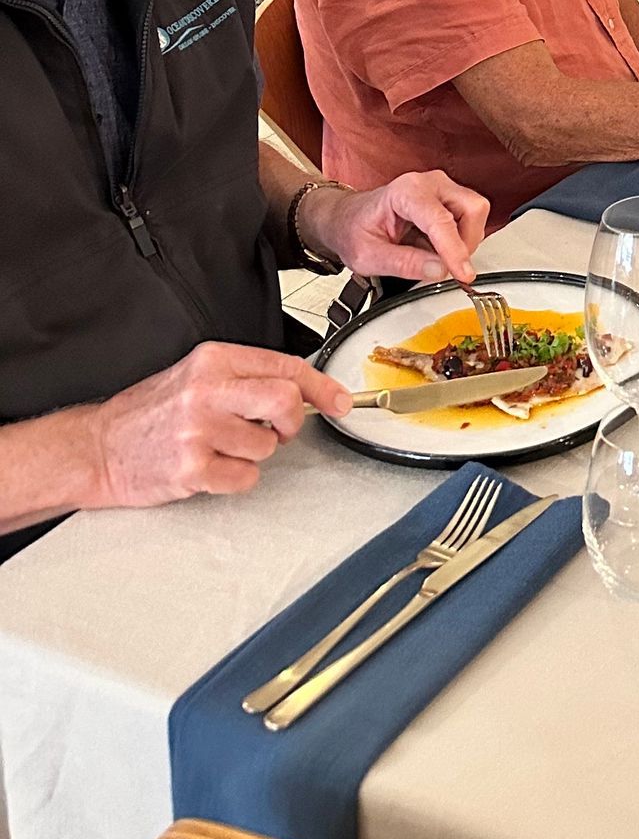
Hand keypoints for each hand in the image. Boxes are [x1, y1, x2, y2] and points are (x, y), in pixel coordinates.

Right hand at [86, 343, 350, 509]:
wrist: (98, 447)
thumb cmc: (150, 413)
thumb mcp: (196, 375)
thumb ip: (245, 378)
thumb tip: (303, 390)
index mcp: (214, 360)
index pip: (285, 367)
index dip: (321, 387)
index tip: (339, 401)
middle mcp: (207, 390)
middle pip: (286, 401)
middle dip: (291, 423)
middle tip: (276, 431)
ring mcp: (199, 430)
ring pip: (267, 446)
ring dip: (255, 454)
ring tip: (221, 448)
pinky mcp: (192, 468)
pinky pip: (246, 478)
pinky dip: (236, 478)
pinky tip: (211, 468)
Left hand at [305, 171, 489, 283]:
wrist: (348, 219)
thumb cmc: (354, 230)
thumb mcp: (368, 257)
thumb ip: (404, 264)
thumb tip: (440, 270)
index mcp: (405, 192)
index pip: (440, 220)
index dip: (454, 250)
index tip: (463, 274)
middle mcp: (428, 183)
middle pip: (471, 208)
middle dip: (466, 243)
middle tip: (447, 266)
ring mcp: (441, 188)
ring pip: (475, 212)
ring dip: (464, 242)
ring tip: (434, 256)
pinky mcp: (448, 198)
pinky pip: (469, 218)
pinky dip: (460, 239)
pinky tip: (436, 248)